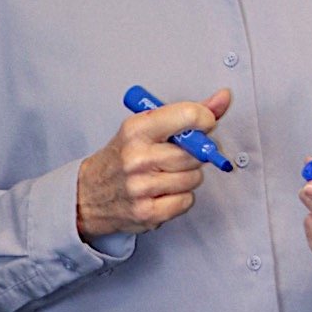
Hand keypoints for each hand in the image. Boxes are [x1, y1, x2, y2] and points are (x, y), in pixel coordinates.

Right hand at [76, 90, 231, 239]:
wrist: (88, 195)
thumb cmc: (121, 157)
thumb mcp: (146, 126)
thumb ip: (187, 113)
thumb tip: (223, 98)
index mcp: (137, 129)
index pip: (187, 116)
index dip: (205, 119)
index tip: (204, 123)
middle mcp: (138, 158)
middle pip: (195, 153)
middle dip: (194, 153)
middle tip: (178, 154)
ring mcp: (141, 188)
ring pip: (194, 178)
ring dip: (187, 176)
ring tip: (166, 174)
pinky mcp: (147, 213)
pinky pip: (187, 201)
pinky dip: (181, 197)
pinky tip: (163, 192)